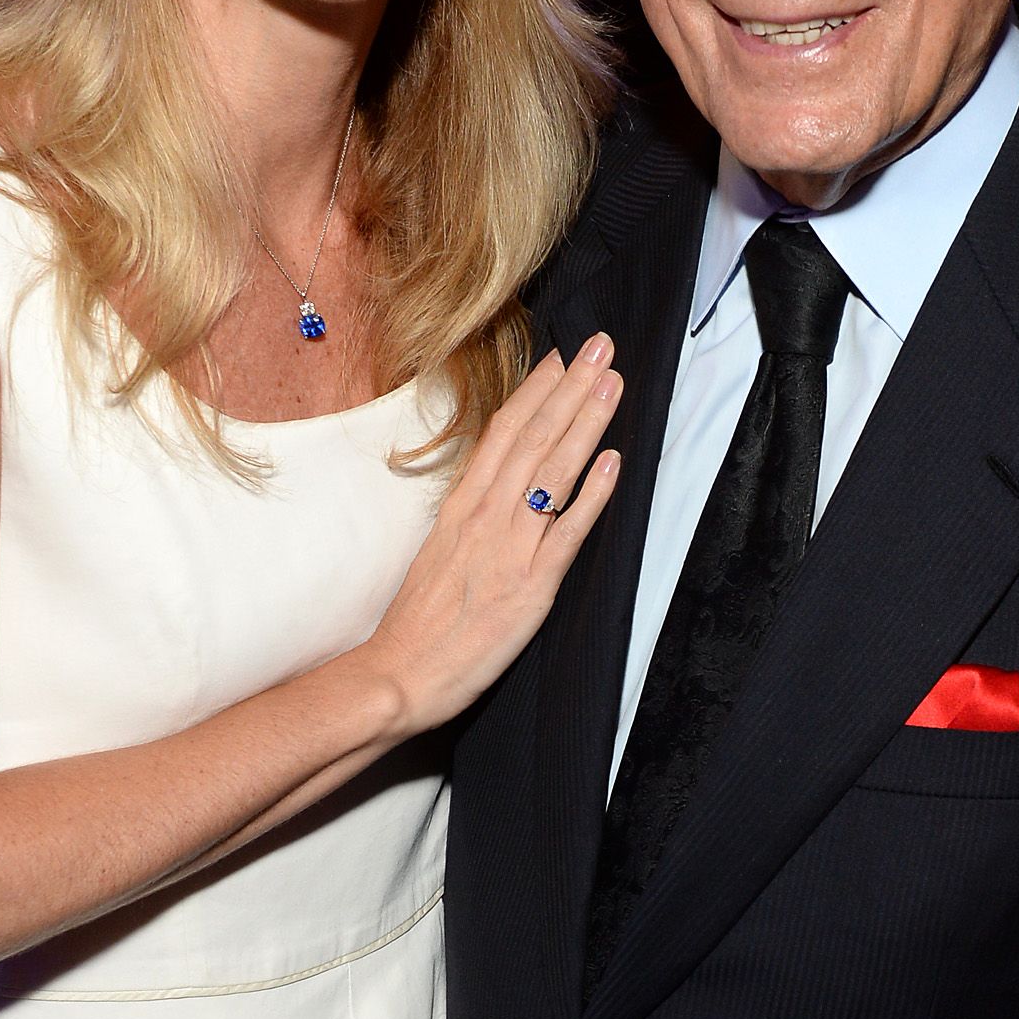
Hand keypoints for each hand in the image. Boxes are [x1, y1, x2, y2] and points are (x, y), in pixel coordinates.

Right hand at [359, 336, 621, 736]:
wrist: (403, 672)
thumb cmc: (419, 623)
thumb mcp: (439, 553)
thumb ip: (469, 519)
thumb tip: (494, 491)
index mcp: (462, 507)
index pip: (503, 434)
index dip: (535, 392)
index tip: (559, 358)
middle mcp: (487, 516)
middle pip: (534, 438)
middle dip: (570, 388)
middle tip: (601, 346)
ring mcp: (510, 547)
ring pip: (553, 471)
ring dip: (586, 422)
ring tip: (612, 383)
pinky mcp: (532, 584)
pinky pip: (568, 531)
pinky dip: (593, 494)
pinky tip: (615, 462)